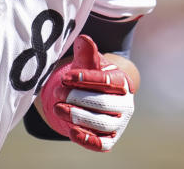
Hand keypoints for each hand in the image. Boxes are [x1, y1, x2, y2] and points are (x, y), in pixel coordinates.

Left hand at [40, 34, 134, 151]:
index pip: (107, 83)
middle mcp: (125, 105)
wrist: (92, 96)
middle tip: (58, 93)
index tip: (66, 78)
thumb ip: (86, 53)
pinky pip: (101, 144)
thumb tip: (84, 39)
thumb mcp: (88, 63)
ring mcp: (119, 124)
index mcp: (123, 83)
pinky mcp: (110, 140)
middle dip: (78, 99)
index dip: (86, 80)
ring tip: (58, 108)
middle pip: (104, 105)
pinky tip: (71, 131)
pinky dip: (87, 139)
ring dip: (78, 117)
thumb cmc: (90, 77)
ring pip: (101, 124)